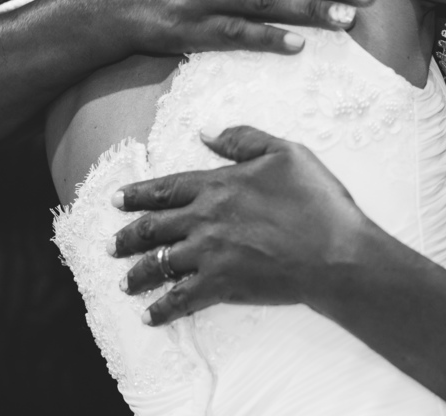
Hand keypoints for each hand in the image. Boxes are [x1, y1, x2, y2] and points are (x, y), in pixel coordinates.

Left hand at [110, 126, 371, 325]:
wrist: (334, 252)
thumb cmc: (316, 201)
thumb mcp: (285, 152)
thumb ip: (242, 139)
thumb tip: (205, 131)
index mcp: (217, 184)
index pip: (166, 188)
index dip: (138, 194)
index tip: (115, 200)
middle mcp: (204, 219)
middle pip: (154, 228)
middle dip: (128, 237)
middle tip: (110, 245)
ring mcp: (210, 254)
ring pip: (160, 264)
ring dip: (138, 273)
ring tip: (124, 281)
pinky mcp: (221, 285)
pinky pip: (181, 299)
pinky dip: (163, 308)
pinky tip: (151, 315)